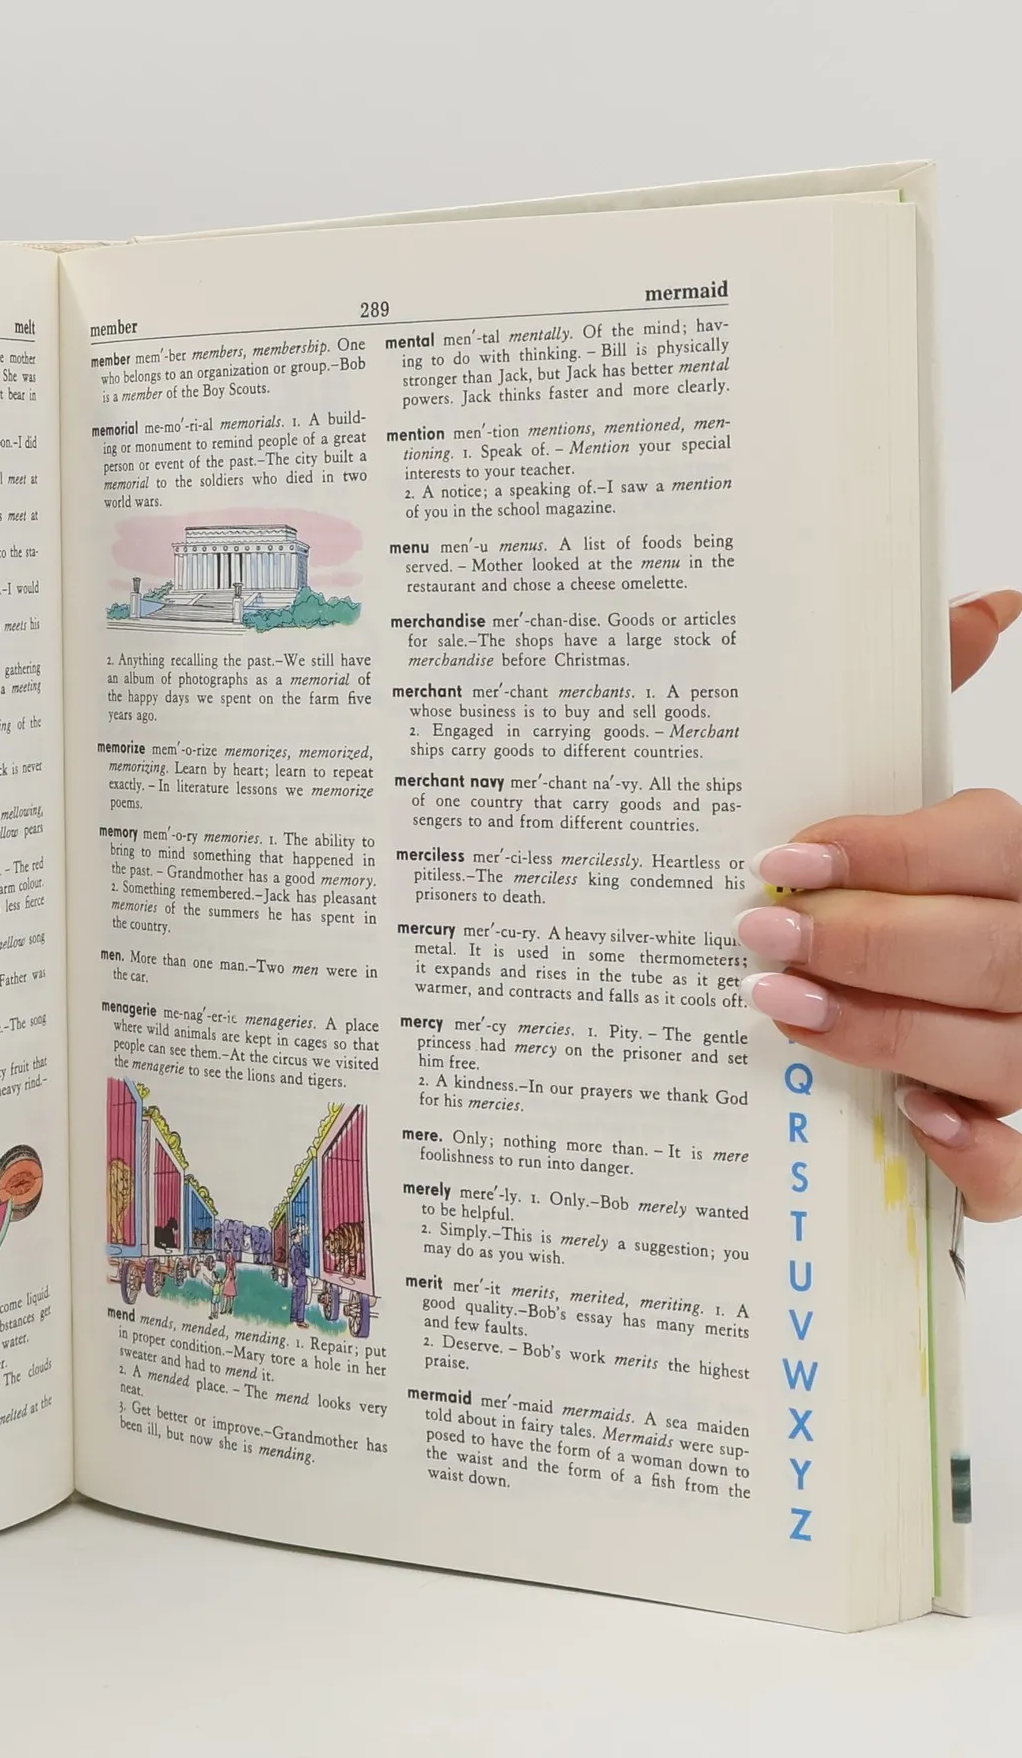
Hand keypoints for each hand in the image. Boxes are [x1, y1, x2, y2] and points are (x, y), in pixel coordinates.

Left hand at [740, 589, 1021, 1218]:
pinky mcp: (1016, 1143)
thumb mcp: (930, 814)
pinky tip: (909, 1116)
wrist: (953, 984)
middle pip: (994, 955)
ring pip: (1002, 1054)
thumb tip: (985, 604)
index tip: (783, 859)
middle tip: (761, 935)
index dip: (889, 853)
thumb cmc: (932, 895)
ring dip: (888, 1033)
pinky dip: (976, 1154)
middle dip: (870, 944)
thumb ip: (940, 707)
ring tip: (784, 1007)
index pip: (990, 848)